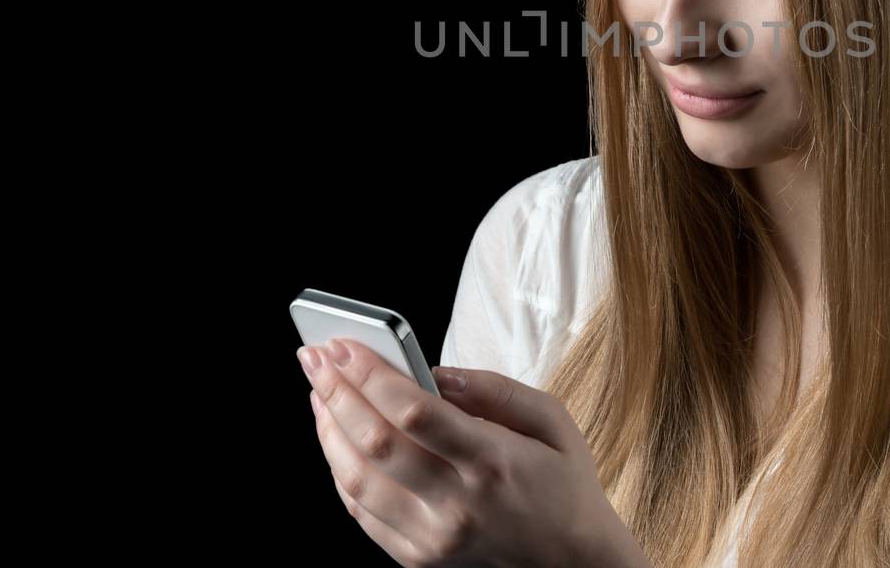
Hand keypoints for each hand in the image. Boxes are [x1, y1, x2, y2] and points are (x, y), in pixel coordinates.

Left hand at [297, 338, 648, 567]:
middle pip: (375, 442)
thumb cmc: (565, 485)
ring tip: (321, 394)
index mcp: (493, 461)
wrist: (575, 564)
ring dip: (328, 431)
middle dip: (336, 393)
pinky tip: (337, 441)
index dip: (370, 375)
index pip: (414, 412)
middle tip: (314, 358)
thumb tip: (433, 371)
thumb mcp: (554, 421)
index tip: (342, 345)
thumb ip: (494, 389)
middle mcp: (457, 504)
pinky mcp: (419, 559)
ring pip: (356, 480)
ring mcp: (433, 538)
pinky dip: (340, 472)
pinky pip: (361, 514)